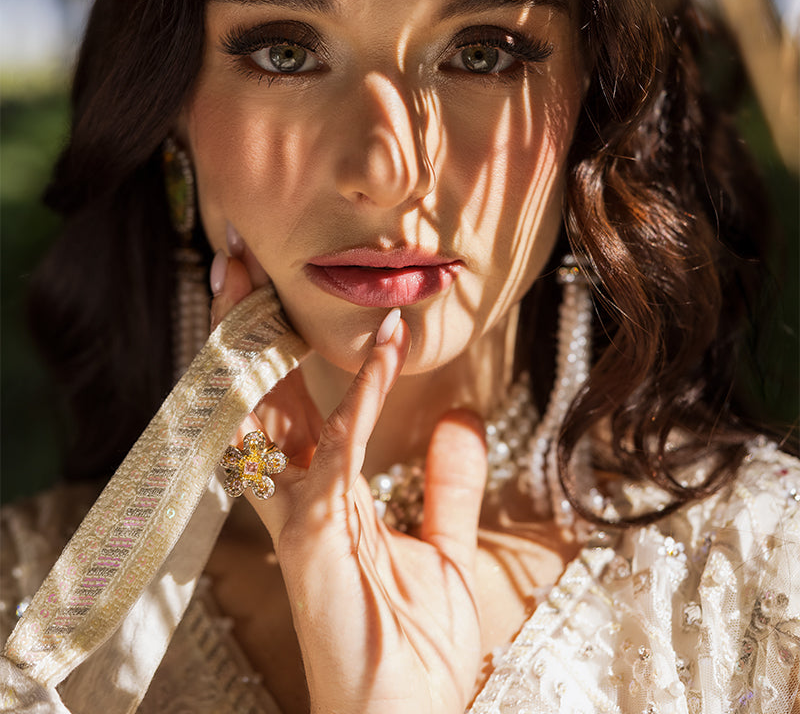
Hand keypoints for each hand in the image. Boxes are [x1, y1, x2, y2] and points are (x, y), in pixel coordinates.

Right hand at [211, 251, 487, 713]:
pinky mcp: (313, 534)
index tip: (271, 288)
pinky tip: (382, 349)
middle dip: (242, 325)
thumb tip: (460, 416)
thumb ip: (447, 481)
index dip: (273, 346)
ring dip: (267, 339)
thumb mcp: (443, 545)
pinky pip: (336, 448)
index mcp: (314, 495)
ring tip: (267, 274)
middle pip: (255, 392)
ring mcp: (295, 514)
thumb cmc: (414, 645)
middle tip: (236, 256)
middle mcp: (292, 496)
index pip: (282, 403)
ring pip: (266, 410)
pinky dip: (359, 393)